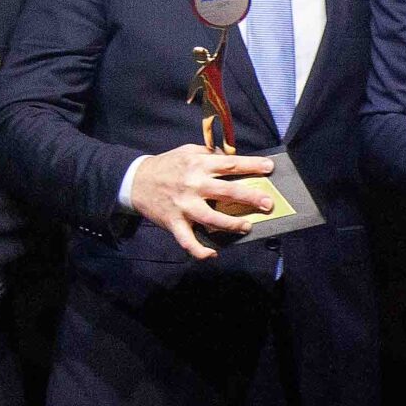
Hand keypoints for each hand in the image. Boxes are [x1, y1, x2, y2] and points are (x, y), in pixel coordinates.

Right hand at [128, 145, 279, 260]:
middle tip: (267, 204)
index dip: (251, 166)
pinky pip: (188, 240)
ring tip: (246, 226)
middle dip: (250, 198)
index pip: (230, 164)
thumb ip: (210, 155)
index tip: (269, 168)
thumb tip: (233, 158)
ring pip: (212, 218)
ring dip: (231, 224)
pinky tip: (213, 254)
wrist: (136, 180)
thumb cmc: (167, 165)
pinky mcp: (174, 222)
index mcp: (198, 164)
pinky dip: (200, 250)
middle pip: (227, 191)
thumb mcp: (188, 152)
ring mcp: (184, 205)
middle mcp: (193, 184)